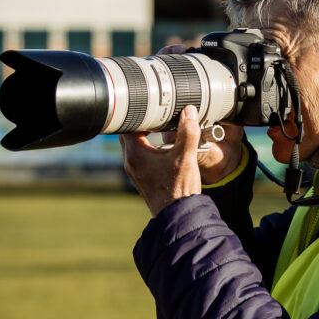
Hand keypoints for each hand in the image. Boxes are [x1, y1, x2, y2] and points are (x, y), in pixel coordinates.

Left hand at [119, 105, 243, 216]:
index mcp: (136, 154)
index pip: (129, 123)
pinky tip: (162, 144)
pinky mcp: (141, 176)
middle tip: (157, 110)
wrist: (178, 216)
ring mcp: (134, 170)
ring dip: (143, 132)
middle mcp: (130, 161)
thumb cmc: (179, 190)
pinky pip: (139, 153)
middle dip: (141, 120)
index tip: (152, 102)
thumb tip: (189, 111)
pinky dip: (147, 144)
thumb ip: (188, 133)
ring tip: (160, 123)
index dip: (140, 111)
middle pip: (129, 131)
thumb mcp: (186, 158)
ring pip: (133, 143)